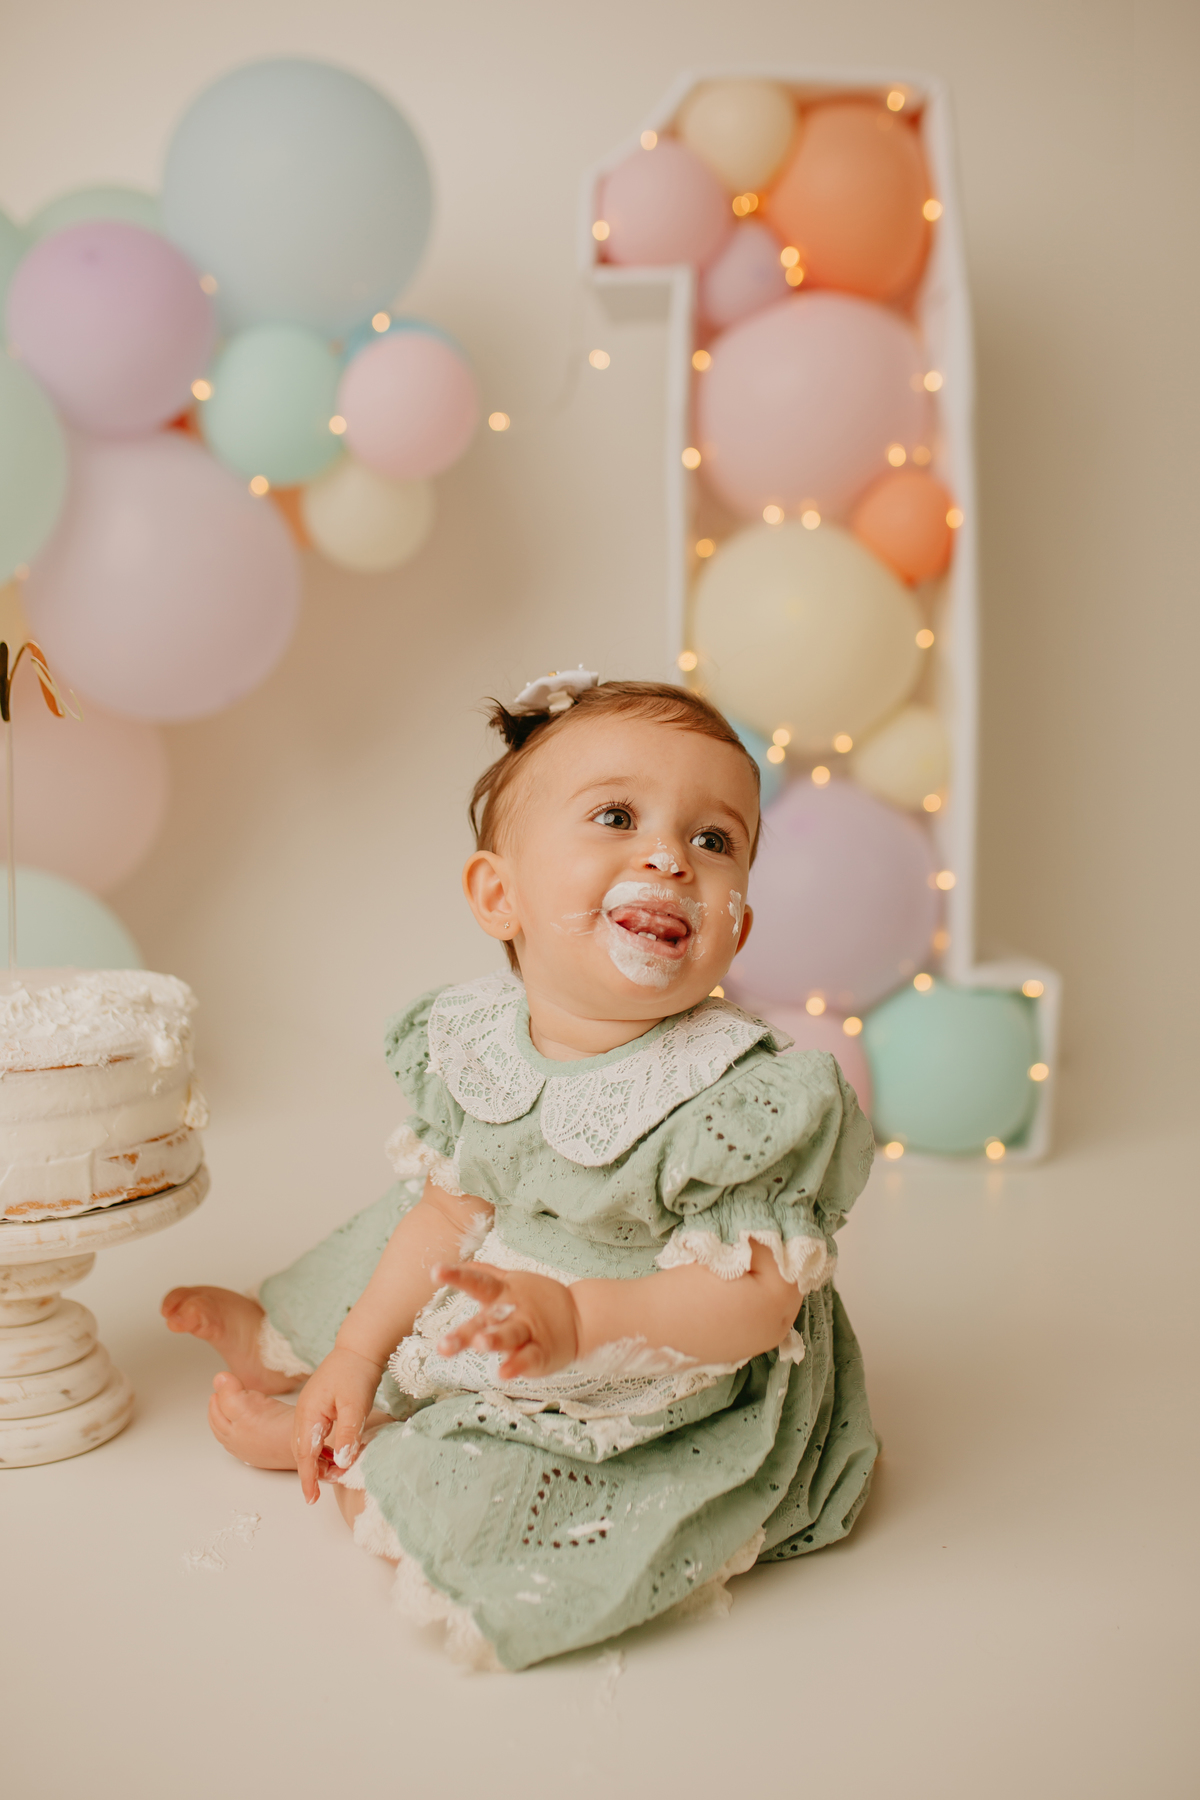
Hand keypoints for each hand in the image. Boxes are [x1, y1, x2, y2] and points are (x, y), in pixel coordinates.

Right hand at [292, 1344, 382, 1503]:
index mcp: (309, 1414)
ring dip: (320, 1461)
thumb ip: (347, 1434)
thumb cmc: (356, 1373)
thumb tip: (340, 1462)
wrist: (358, 1348)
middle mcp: (304, 1414)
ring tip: (340, 1469)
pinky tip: (337, 1452)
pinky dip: (323, 1449)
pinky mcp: (317, 1408)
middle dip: (316, 1471)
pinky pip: (314, 1435)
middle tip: (338, 1480)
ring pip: (307, 1445)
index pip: (305, 1454)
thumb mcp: (355, 1405)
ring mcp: (309, 1410)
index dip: (308, 1478)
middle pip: (302, 1452)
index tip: (312, 1498)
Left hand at [432, 1262, 580, 1381]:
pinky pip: (528, 1358)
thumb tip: (464, 1263)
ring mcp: (528, 1332)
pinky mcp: (541, 1353)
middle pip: (486, 1320)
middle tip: (443, 1345)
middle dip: (464, 1333)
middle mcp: (513, 1311)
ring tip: (480, 1345)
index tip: (435, 1270)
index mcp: (504, 1293)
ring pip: (510, 1336)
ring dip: (495, 1339)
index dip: (457, 1276)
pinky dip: (517, 1365)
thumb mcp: (515, 1282)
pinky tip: (503, 1373)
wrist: (583, 1316)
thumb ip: (488, 1274)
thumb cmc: (541, 1300)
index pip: (478, 1282)